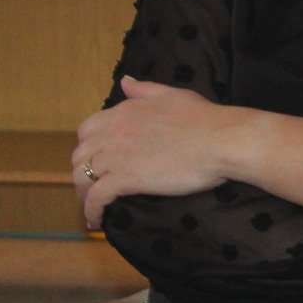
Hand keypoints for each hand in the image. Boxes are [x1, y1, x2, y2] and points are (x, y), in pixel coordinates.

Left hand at [74, 77, 238, 225]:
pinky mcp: (125, 179)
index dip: (89, 146)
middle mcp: (113, 132)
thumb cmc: (205, 118)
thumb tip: (125, 81)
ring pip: (82, 177)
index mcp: (123, 112)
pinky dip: (91, 210)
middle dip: (83, 171)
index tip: (98, 158)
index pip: (87, 130)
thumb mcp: (173, 94)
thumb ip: (145, 89)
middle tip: (95, 184)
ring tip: (92, 204)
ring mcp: (116, 156)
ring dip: (83, 192)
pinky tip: (95, 221)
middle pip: (80, 155)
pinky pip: (96, 198)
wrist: (222, 140)